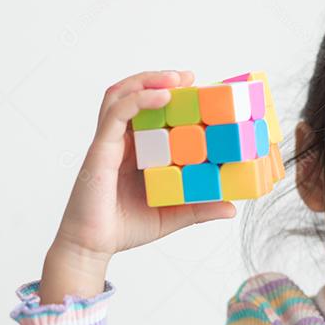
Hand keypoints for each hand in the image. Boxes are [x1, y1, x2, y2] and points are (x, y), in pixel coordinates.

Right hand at [53, 69, 235, 264]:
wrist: (92, 246)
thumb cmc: (124, 228)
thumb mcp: (172, 215)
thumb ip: (199, 207)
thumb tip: (232, 207)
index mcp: (136, 150)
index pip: (152, 112)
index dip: (173, 96)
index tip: (201, 91)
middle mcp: (122, 141)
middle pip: (135, 94)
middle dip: (161, 79)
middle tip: (191, 78)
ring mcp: (110, 142)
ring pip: (122, 95)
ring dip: (148, 80)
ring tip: (177, 79)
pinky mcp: (101, 148)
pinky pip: (117, 113)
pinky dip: (139, 99)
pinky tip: (162, 97)